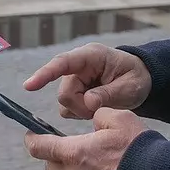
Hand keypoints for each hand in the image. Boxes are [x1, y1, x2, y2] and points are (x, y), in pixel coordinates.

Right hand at [22, 43, 149, 119]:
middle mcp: (78, 67)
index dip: (45, 74)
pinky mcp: (74, 93)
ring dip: (83, 111)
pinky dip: (81, 113)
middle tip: (102, 109)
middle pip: (64, 94)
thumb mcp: (130, 86)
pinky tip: (96, 107)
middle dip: (81, 107)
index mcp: (91, 56)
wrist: (140, 80)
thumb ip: (109, 93)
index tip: (29, 86)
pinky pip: (68, 109)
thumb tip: (88, 102)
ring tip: (104, 105)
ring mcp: (74, 80)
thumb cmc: (136, 77)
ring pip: (65, 104)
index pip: (63, 63)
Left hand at [24, 108, 149, 169]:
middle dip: (54, 157)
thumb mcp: (119, 119)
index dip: (32, 140)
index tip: (31, 135)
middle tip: (67, 147)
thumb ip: (100, 115)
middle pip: (52, 167)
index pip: (40, 148)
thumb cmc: (137, 149)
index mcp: (75, 153)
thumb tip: (94, 120)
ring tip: (103, 163)